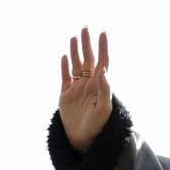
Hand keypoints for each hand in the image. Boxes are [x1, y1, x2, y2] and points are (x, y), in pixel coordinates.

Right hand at [58, 27, 111, 153]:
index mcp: (100, 86)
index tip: (103, 33)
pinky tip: (64, 57)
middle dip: (87, 44)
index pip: (102, 62)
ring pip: (76, 65)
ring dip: (75, 51)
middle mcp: (89, 84)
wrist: (83, 141)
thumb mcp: (104, 109)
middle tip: (85, 28)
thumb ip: (105, 89)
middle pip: (88, 59)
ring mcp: (77, 89)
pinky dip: (64, 67)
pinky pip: (65, 77)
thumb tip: (103, 70)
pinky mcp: (65, 95)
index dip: (103, 48)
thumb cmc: (98, 127)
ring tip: (74, 37)